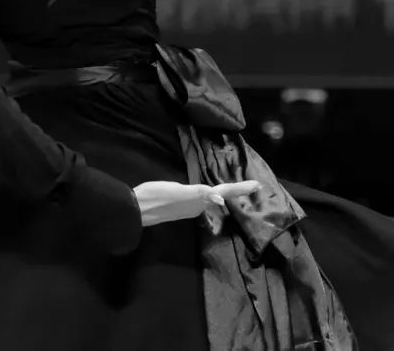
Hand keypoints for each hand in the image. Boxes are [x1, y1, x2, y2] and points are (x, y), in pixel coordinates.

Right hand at [132, 180, 262, 226]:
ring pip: (214, 198)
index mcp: (198, 199)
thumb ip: (199, 195)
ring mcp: (189, 206)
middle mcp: (197, 204)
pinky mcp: (180, 205)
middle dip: (238, 191)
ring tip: (238, 188)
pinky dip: (212, 196)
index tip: (256, 185)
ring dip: (227, 193)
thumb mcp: (177, 192)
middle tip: (255, 185)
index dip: (239, 189)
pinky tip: (212, 197)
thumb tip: (221, 199)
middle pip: (222, 195)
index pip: (224, 192)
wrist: (136, 208)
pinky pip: (202, 199)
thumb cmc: (155, 197)